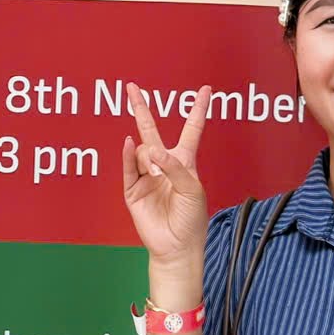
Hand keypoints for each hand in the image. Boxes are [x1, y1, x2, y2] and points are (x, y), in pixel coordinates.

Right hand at [121, 83, 212, 277]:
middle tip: (132, 88)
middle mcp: (163, 165)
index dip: (198, 110)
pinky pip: (128, 168)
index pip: (192, 130)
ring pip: (142, 152)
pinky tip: (129, 143)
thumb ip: (174, 167)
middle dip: (141, 108)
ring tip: (155, 176)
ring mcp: (146, 176)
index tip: (206, 90)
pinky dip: (128, 155)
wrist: (176, 247)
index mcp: (185, 163)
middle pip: (152, 130)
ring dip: (149, 158)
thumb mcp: (193, 189)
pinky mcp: (133, 190)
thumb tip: (151, 151)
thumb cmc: (191, 219)